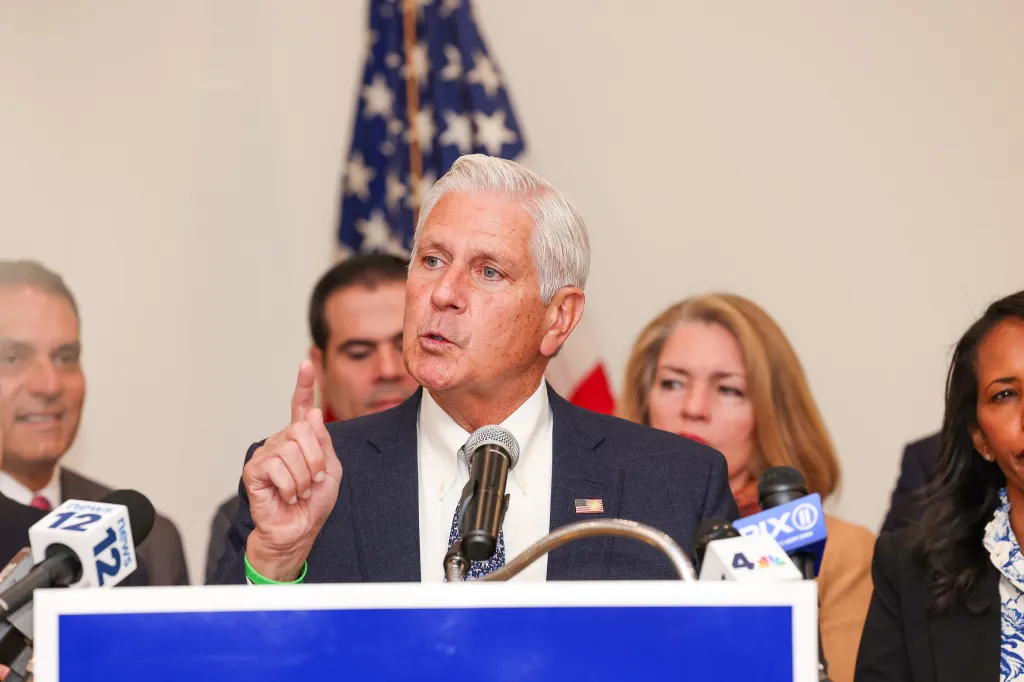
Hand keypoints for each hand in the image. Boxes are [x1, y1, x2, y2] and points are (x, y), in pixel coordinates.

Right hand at [242, 360, 342, 580]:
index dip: (304, 384)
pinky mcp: (253, 470)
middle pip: (302, 430)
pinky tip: (287, 495)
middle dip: (315, 459)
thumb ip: (323, 442)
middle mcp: (281, 441)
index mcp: (301, 439)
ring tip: (299, 490)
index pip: (300, 406)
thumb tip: (312, 414)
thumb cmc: (312, 502)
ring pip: (291, 449)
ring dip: (303, 476)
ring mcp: (265, 454)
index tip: (306, 363)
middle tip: (313, 480)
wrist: (298, 530)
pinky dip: (290, 485)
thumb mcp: (330, 469)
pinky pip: (277, 466)